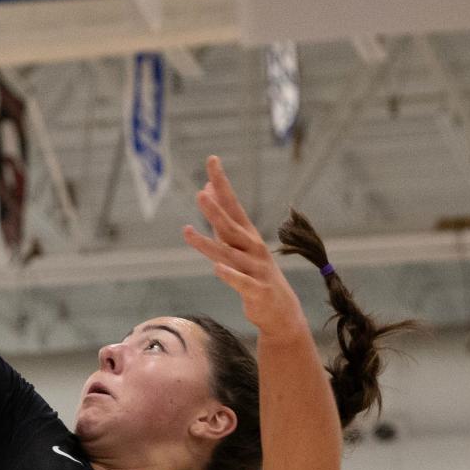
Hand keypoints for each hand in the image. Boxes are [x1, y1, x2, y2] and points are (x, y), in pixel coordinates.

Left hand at [183, 156, 307, 342]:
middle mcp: (252, 248)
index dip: (222, 182)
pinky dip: (229, 275)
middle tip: (200, 193)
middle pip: (230, 226)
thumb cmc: (253, 271)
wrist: (281, 310)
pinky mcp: (256, 291)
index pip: (232, 203)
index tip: (212, 160)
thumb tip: (206, 189)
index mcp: (247, 234)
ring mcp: (255, 269)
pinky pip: (240, 282)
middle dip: (215, 210)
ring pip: (229, 254)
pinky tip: (217, 267)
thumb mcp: (237, 243)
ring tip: (188, 231)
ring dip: (208, 243)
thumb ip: (220, 219)